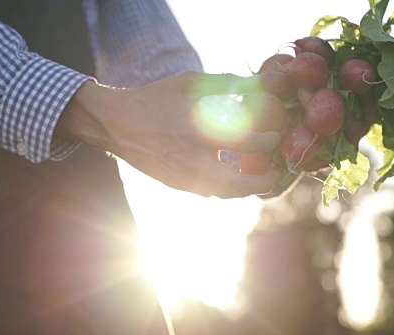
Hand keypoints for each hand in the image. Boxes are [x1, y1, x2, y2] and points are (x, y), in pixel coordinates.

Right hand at [57, 71, 284, 198]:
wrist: (118, 124)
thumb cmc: (156, 98)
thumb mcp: (190, 82)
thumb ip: (227, 83)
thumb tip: (261, 84)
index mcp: (199, 129)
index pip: (248, 142)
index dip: (268, 140)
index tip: (275, 135)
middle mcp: (193, 159)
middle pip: (241, 182)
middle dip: (265, 178)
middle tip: (275, 169)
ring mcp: (184, 176)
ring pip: (227, 193)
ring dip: (249, 190)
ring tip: (262, 180)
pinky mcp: (177, 184)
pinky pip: (210, 193)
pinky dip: (228, 190)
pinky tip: (237, 181)